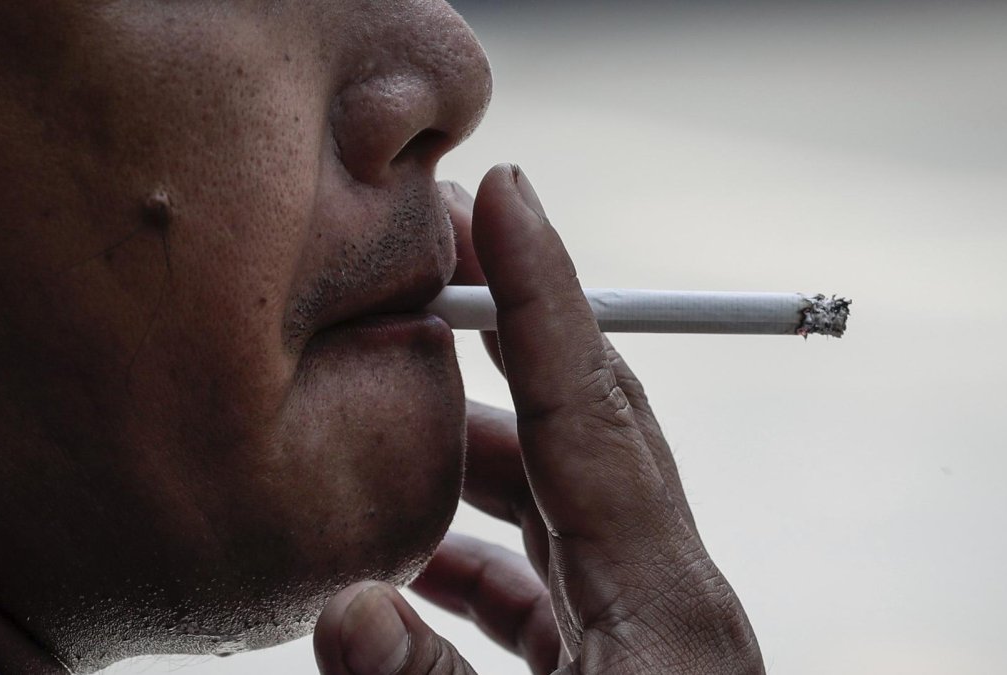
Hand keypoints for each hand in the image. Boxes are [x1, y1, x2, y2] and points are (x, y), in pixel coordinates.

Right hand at [314, 165, 763, 674]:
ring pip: (555, 496)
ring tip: (394, 389)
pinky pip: (541, 575)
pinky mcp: (618, 655)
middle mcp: (663, 592)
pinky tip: (411, 549)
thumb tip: (342, 608)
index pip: (589, 409)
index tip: (503, 195)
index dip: (540, 292)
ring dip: (475, 438)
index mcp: (664, 601)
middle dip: (508, 323)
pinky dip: (474, 546)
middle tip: (437, 243)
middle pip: (580, 421)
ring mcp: (642, 620)